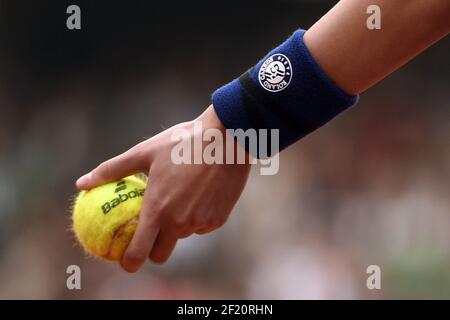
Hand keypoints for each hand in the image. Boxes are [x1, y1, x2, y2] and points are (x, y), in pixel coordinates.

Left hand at [76, 105, 250, 271]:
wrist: (227, 138)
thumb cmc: (182, 142)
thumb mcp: (144, 152)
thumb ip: (112, 170)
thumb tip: (81, 183)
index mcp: (158, 210)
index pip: (138, 253)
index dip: (128, 262)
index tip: (125, 259)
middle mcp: (179, 223)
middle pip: (161, 254)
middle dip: (152, 248)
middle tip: (150, 230)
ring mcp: (201, 223)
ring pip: (182, 236)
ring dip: (175, 227)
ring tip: (178, 198)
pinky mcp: (218, 220)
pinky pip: (201, 226)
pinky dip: (195, 217)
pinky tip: (198, 193)